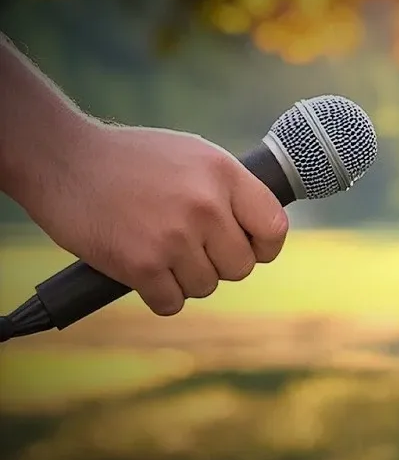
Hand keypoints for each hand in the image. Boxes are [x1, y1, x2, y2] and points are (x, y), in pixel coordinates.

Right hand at [15, 122, 288, 315]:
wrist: (63, 159)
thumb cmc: (132, 159)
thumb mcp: (193, 156)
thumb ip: (229, 191)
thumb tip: (260, 231)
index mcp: (224, 174)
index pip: (274, 228)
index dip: (263, 247)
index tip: (247, 248)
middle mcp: (205, 205)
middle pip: (241, 267)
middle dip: (218, 264)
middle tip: (190, 248)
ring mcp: (174, 236)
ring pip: (206, 287)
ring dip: (185, 279)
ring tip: (160, 251)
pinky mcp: (141, 264)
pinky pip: (171, 303)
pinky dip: (159, 296)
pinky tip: (144, 272)